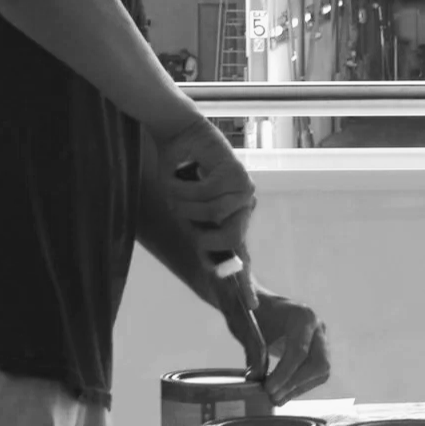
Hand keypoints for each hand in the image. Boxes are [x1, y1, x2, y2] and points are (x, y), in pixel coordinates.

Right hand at [152, 115, 257, 261]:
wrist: (180, 134)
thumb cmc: (181, 172)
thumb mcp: (187, 208)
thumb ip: (199, 231)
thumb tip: (210, 266)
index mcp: (237, 212)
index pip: (237, 245)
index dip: (229, 266)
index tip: (236, 291)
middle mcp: (245, 201)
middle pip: (232, 238)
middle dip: (203, 234)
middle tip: (184, 217)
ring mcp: (244, 187)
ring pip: (212, 215)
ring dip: (185, 205)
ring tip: (179, 187)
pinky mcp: (234, 173)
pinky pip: (205, 195)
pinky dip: (184, 189)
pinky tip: (182, 174)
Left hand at [248, 285, 330, 403]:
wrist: (256, 304)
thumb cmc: (250, 312)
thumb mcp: (246, 329)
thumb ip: (253, 352)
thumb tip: (256, 378)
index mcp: (302, 316)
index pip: (299, 350)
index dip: (285, 373)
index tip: (268, 389)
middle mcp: (317, 327)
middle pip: (318, 363)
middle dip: (295, 383)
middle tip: (273, 397)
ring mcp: (320, 339)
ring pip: (321, 371)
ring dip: (299, 388)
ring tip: (276, 398)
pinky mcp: (318, 350)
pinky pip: (316, 373)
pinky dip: (301, 385)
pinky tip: (283, 392)